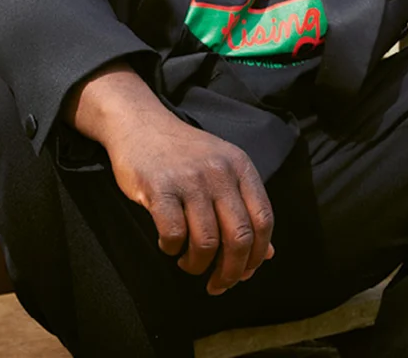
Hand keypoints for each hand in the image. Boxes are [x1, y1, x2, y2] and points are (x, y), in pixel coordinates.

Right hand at [63, 65, 274, 294]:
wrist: (140, 123)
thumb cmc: (183, 152)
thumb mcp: (221, 168)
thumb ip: (245, 205)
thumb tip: (267, 253)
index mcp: (240, 166)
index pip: (264, 220)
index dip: (257, 255)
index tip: (244, 273)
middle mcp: (220, 171)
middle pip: (239, 237)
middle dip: (230, 272)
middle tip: (217, 285)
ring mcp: (190, 179)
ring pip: (206, 242)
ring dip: (197, 265)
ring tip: (188, 263)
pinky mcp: (159, 188)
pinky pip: (173, 234)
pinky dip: (171, 249)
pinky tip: (168, 245)